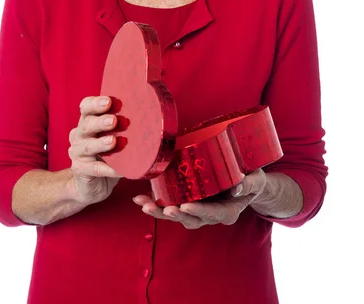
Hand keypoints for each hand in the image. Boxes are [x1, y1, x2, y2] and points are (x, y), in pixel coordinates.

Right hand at [68, 96, 121, 205]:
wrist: (93, 183)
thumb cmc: (108, 154)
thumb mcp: (113, 136)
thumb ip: (122, 125)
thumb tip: (150, 112)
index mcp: (87, 121)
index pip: (86, 107)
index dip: (95, 103)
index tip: (109, 101)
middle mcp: (79, 135)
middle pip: (86, 125)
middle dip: (100, 122)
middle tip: (114, 120)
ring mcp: (77, 153)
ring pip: (88, 146)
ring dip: (101, 143)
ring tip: (113, 141)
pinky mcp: (81, 170)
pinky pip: (96, 169)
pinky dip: (109, 169)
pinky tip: (121, 169)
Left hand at [133, 169, 266, 228]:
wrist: (247, 182)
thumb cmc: (252, 179)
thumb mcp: (257, 179)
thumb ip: (250, 183)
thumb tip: (237, 186)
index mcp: (228, 211)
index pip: (213, 214)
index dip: (199, 211)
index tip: (186, 207)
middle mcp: (211, 215)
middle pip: (190, 219)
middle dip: (175, 214)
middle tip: (164, 209)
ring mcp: (198, 210)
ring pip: (177, 215)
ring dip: (159, 211)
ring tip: (144, 205)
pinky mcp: (188, 202)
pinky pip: (170, 206)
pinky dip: (156, 203)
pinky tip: (141, 198)